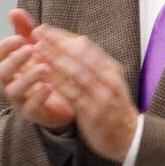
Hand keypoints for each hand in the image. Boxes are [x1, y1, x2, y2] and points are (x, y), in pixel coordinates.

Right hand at [0, 8, 72, 129]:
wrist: (67, 101)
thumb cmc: (46, 72)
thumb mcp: (38, 48)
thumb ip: (26, 30)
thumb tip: (14, 11)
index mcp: (9, 65)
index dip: (5, 46)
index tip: (20, 38)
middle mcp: (9, 82)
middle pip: (1, 72)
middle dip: (14, 60)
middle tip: (31, 49)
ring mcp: (19, 100)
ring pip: (14, 91)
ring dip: (28, 77)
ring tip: (45, 67)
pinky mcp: (33, 114)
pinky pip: (31, 108)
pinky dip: (39, 96)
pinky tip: (50, 86)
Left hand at [35, 25, 142, 163]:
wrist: (129, 137)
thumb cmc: (113, 106)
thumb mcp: (109, 81)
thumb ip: (94, 63)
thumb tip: (77, 40)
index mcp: (112, 69)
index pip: (86, 46)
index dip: (63, 36)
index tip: (44, 28)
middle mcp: (109, 80)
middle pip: (80, 56)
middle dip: (56, 43)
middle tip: (35, 33)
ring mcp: (102, 96)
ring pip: (75, 73)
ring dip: (54, 60)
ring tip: (35, 51)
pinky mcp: (93, 112)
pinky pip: (72, 94)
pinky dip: (56, 83)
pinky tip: (42, 76)